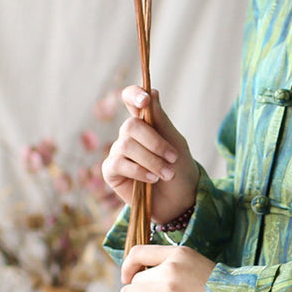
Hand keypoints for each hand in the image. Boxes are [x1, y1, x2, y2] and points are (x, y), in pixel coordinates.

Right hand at [102, 86, 199, 224]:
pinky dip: (140, 171)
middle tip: (173, 158)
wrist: (180, 200)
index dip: (134, 95)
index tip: (145, 99)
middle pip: (130, 126)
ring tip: (168, 174)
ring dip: (152, 160)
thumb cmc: (179, 169)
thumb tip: (152, 90)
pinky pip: (119, 163)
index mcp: (144, 122)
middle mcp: (128, 135)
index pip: (131, 99)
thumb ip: (161, 120)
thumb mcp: (176, 143)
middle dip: (155, 143)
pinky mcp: (111, 171)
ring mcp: (118, 152)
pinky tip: (153, 180)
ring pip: (126, 146)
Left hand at [119, 244, 214, 291]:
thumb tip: (146, 276)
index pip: (139, 252)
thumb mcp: (198, 265)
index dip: (128, 265)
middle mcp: (170, 269)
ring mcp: (168, 291)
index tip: (128, 276)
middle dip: (134, 291)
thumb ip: (174, 265)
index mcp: (179, 254)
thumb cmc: (221, 291)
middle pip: (136, 279)